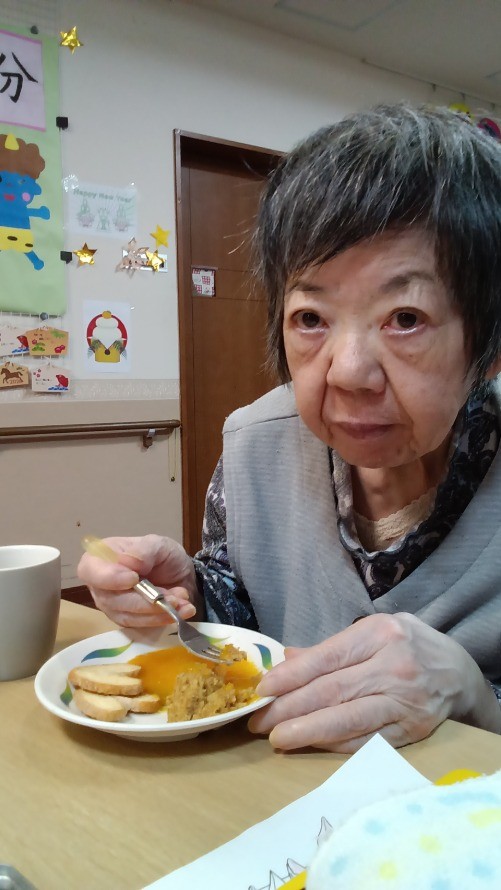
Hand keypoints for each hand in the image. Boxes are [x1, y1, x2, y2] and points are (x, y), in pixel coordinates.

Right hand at [77, 534, 200, 626]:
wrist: (179, 575)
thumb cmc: (161, 556)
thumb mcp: (158, 544)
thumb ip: (144, 550)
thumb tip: (127, 562)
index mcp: (99, 559)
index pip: (90, 571)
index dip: (108, 578)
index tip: (133, 579)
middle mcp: (100, 585)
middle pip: (112, 599)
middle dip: (145, 600)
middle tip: (174, 595)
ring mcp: (111, 605)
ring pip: (128, 616)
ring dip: (159, 611)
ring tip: (182, 600)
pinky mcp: (127, 620)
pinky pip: (141, 625)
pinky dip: (164, 618)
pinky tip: (183, 610)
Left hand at [248, 613, 500, 752]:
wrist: (459, 672)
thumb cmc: (406, 645)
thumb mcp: (373, 631)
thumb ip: (331, 648)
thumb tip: (286, 659)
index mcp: (380, 634)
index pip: (328, 658)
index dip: (293, 676)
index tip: (264, 688)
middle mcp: (394, 667)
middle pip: (333, 691)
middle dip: (290, 708)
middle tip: (259, 721)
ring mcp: (405, 702)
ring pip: (348, 720)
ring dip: (308, 732)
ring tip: (278, 739)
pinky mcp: (412, 731)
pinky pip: (367, 741)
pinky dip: (336, 745)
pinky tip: (312, 746)